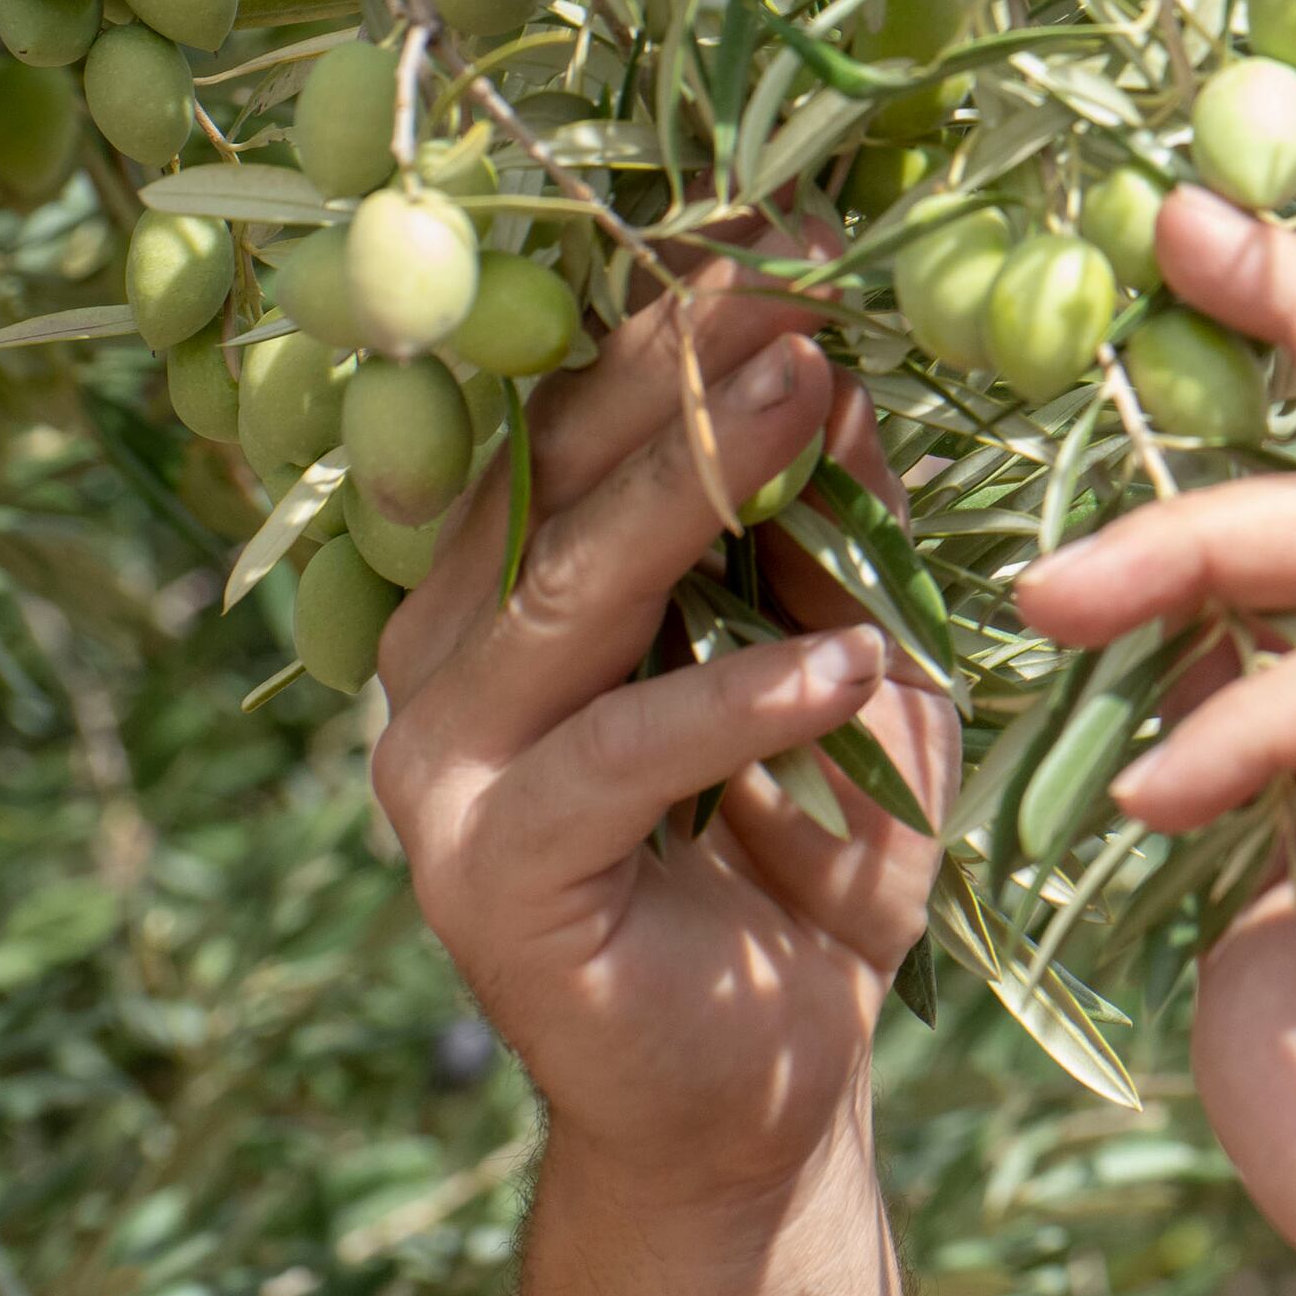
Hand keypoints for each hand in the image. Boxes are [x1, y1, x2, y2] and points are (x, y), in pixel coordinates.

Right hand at [371, 258, 956, 1295]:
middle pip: (547, 475)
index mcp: (506, 583)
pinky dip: (735, 703)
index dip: (670, 314)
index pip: (572, 413)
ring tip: (816, 398)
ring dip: (695, 491)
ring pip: (561, 598)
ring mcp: (442, 769)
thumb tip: (853, 356)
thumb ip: (836, 528)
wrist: (767, 1077)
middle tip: (799, 274)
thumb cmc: (809, 843)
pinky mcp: (485, 875)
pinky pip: (615, 760)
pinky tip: (845, 663)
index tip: (786, 218)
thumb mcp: (852, 651)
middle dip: (678, 365)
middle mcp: (443, 656)